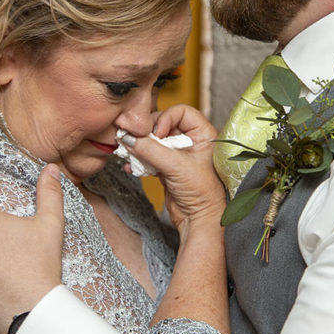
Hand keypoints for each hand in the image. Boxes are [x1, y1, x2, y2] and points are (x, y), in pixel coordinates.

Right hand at [128, 104, 224, 234]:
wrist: (200, 222)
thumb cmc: (203, 195)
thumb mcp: (177, 167)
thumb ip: (151, 150)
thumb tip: (129, 138)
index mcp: (204, 135)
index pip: (181, 112)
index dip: (166, 119)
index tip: (156, 134)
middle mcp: (192, 142)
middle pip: (164, 124)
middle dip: (148, 134)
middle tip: (137, 141)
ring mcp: (178, 155)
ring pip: (154, 141)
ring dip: (139, 147)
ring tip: (129, 154)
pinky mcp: (167, 168)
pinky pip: (149, 157)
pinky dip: (139, 160)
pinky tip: (130, 166)